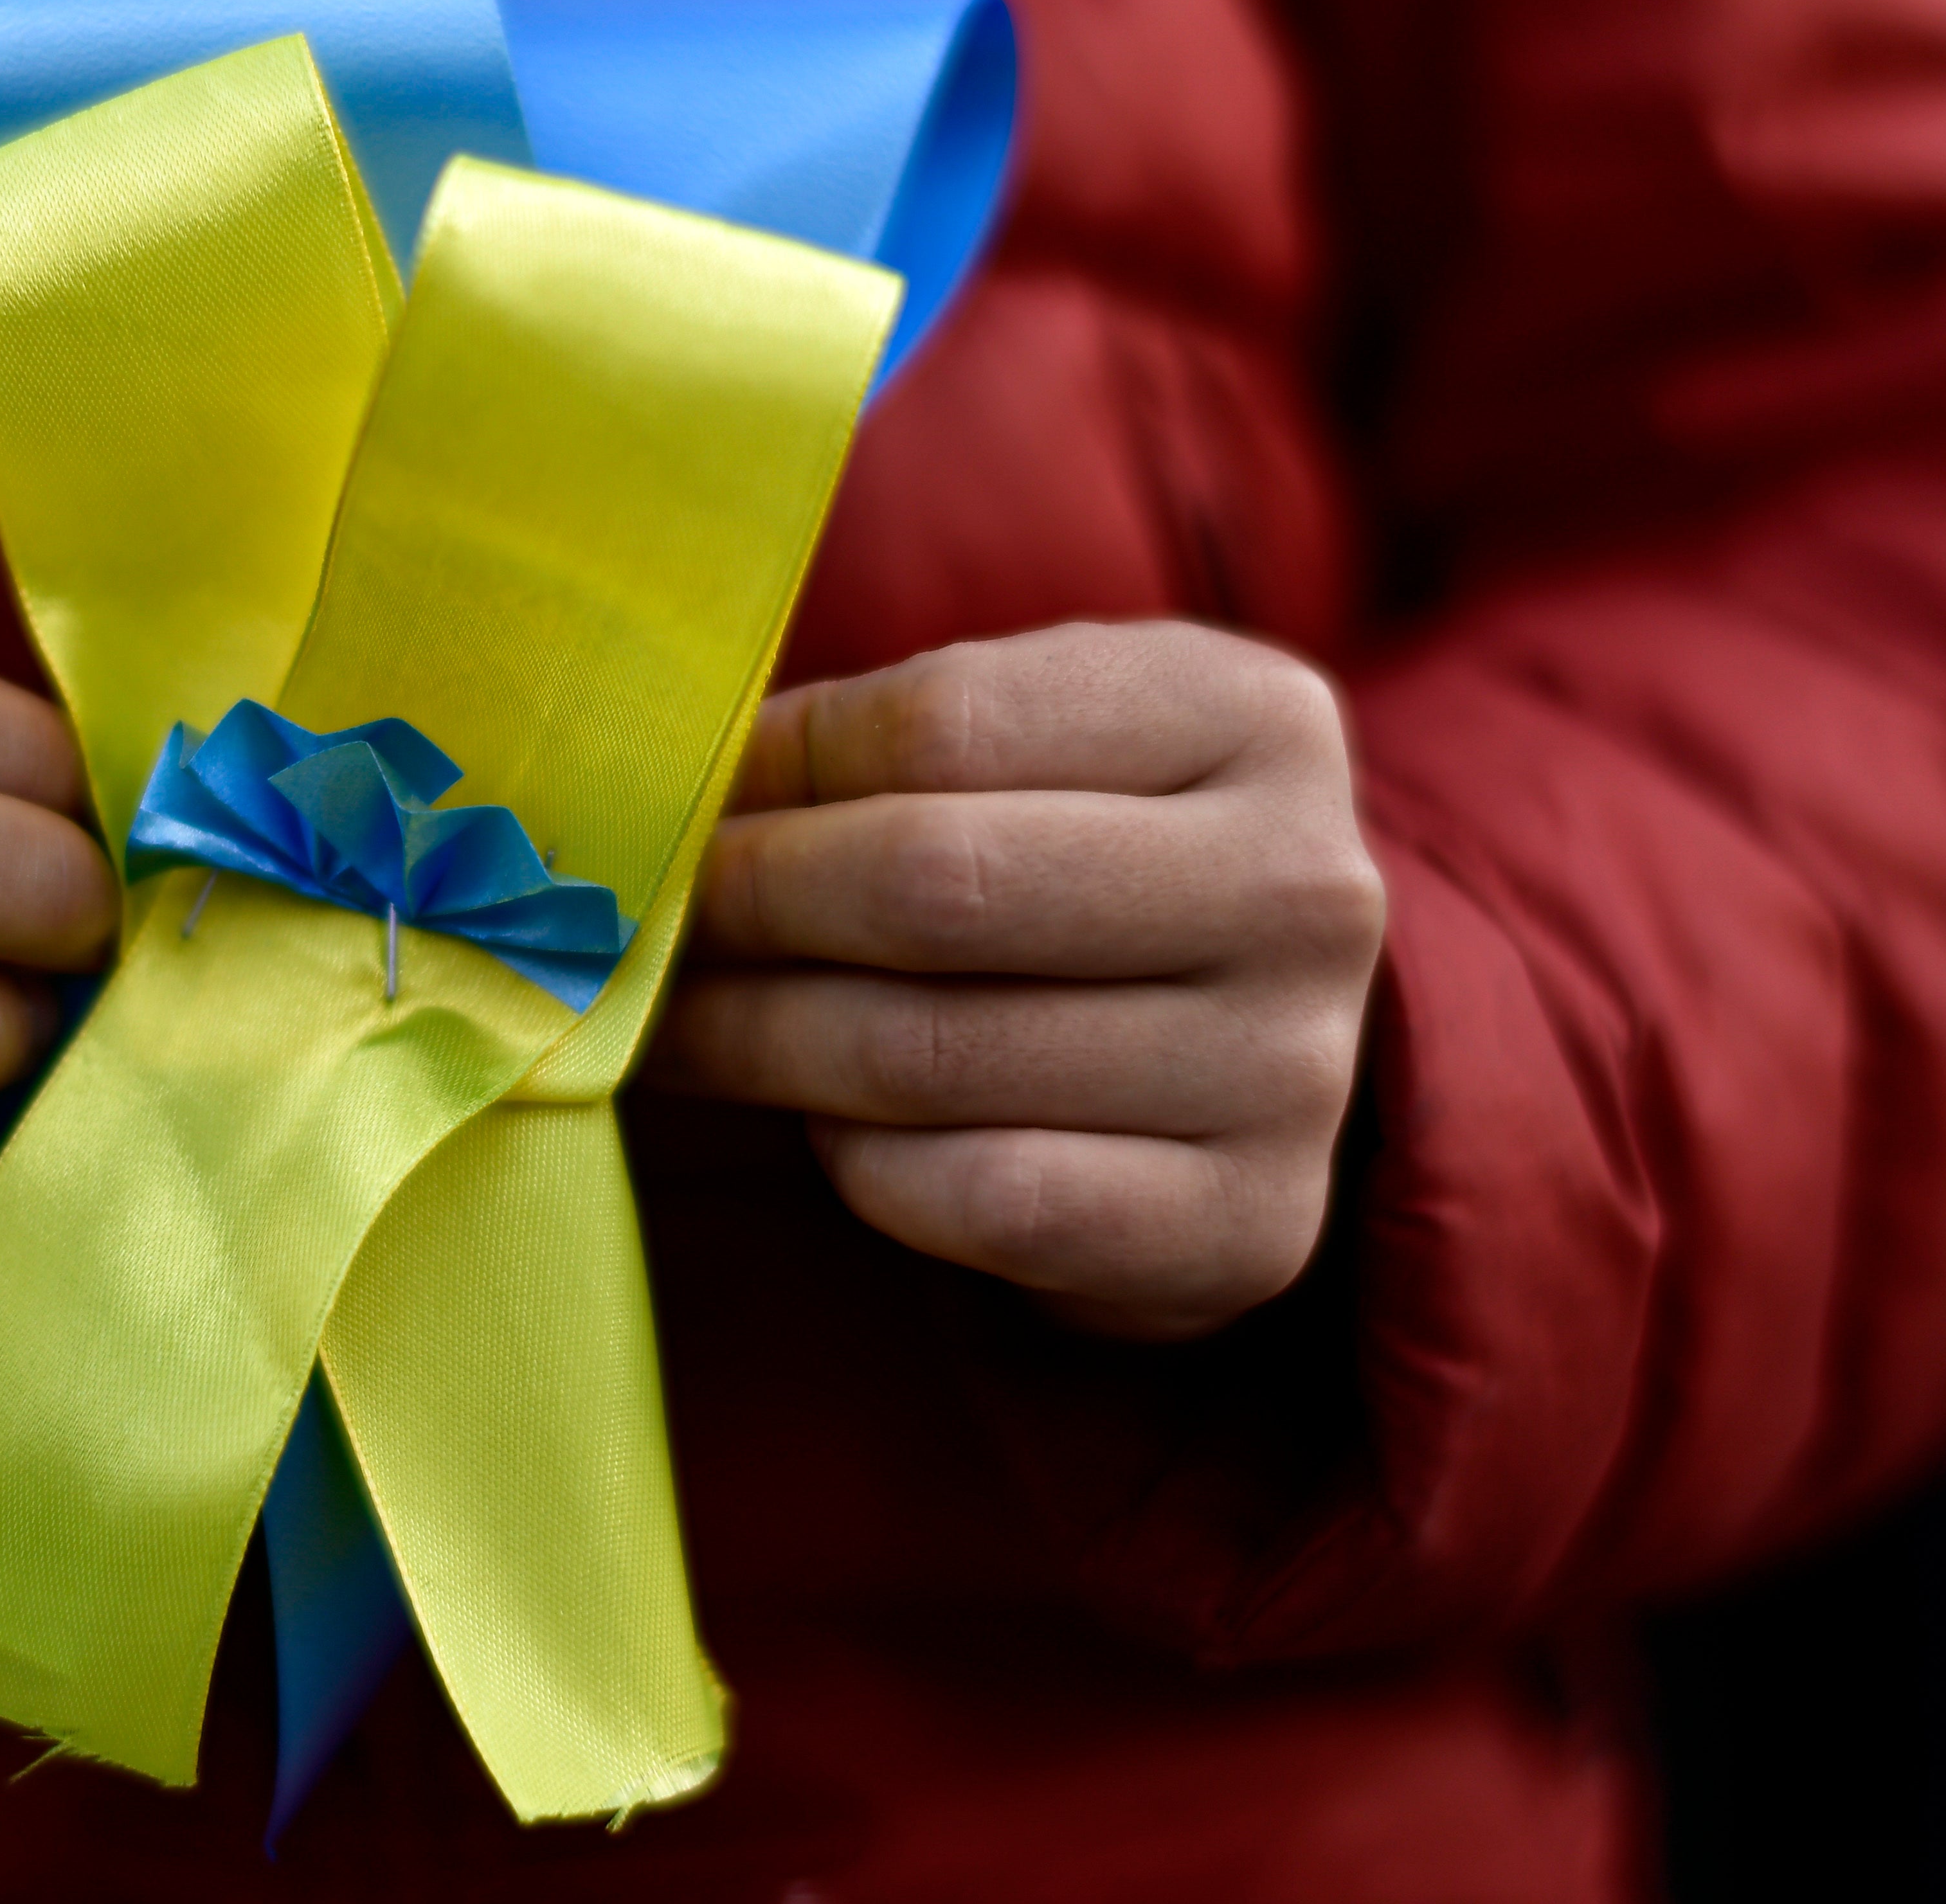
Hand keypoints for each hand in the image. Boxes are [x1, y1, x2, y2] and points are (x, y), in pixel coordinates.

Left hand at [646, 620, 1383, 1340]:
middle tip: (643, 930)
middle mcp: (1303, 889)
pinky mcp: (1245, 1228)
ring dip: (759, 1044)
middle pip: (932, 884)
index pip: (943, 723)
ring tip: (682, 1025)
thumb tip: (652, 779)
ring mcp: (1291, 1071)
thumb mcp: (1018, 752)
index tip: (680, 806)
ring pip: (929, 1054)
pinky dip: (860, 1164)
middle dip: (745, 908)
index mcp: (1256, 716)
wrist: (1237, 1062)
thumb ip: (862, 744)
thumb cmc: (1080, 867)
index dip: (773, 769)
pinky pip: (978, 1198)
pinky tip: (825, 1127)